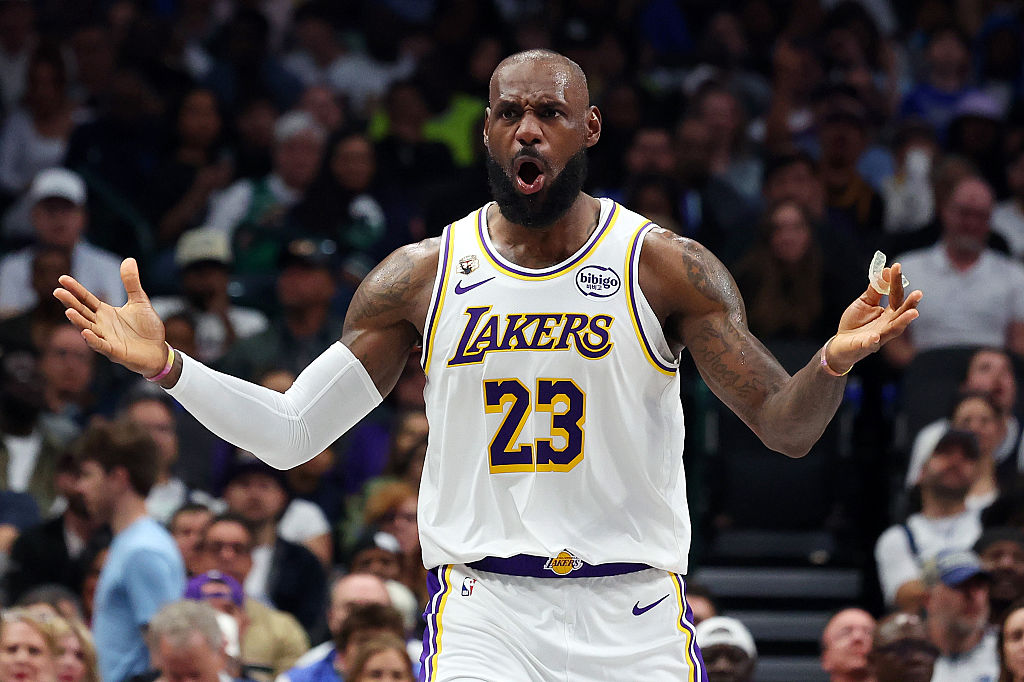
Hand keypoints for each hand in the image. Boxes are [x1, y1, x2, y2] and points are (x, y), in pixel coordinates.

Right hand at [53, 258, 167, 376]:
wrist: (158, 350)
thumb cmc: (146, 327)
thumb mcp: (139, 301)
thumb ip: (131, 283)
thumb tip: (129, 259)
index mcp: (105, 312)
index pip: (86, 299)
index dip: (75, 289)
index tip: (62, 278)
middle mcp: (101, 325)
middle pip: (83, 312)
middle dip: (70, 303)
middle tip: (58, 291)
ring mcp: (106, 338)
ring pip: (88, 328)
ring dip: (78, 321)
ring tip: (68, 311)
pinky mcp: (114, 351)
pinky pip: (101, 345)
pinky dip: (93, 340)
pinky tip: (86, 333)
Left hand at [827, 263, 922, 372]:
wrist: (841, 342)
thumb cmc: (856, 322)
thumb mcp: (865, 302)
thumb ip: (875, 290)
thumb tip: (885, 271)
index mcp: (889, 313)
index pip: (896, 296)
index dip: (896, 282)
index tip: (896, 266)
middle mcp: (888, 325)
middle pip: (901, 313)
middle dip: (911, 304)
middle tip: (919, 293)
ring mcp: (879, 337)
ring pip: (894, 329)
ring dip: (903, 321)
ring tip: (913, 313)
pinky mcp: (865, 346)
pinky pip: (870, 344)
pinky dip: (873, 341)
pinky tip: (875, 336)